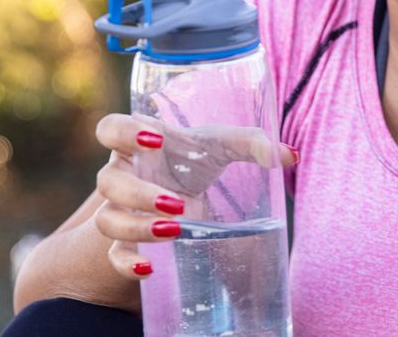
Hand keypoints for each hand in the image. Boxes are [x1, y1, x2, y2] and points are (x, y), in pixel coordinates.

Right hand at [92, 113, 297, 280]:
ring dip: (137, 226)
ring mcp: (119, 209)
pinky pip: (114, 255)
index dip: (124, 133)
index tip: (156, 141)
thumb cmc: (195, 159)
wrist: (179, 192)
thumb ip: (253, 143)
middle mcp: (122, 174)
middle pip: (108, 181)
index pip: (110, 128)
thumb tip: (290, 155)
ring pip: (107, 220)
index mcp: (138, 142)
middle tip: (176, 203)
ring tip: (174, 231)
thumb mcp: (221, 146)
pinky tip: (149, 268)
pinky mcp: (126, 240)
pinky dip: (127, 264)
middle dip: (140, 193)